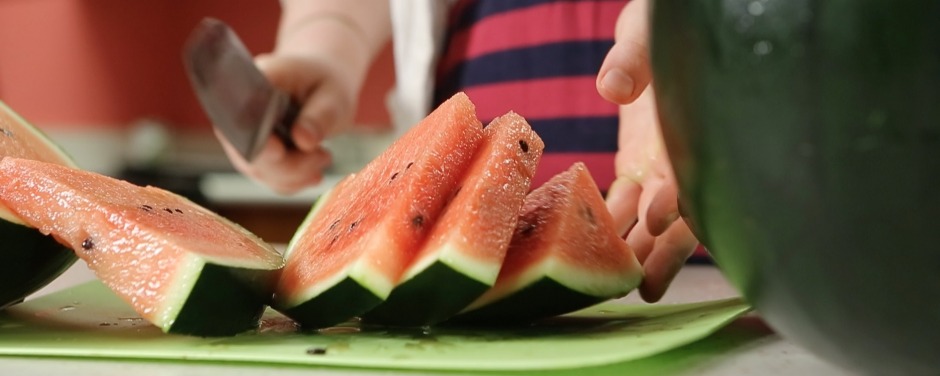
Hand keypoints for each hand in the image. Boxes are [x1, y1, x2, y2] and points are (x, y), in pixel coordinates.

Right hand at [216, 53, 358, 193]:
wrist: (322, 84)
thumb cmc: (326, 83)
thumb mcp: (333, 95)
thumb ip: (320, 115)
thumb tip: (303, 139)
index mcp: (254, 84)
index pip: (241, 116)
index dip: (254, 138)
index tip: (278, 150)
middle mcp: (239, 110)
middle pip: (248, 151)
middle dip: (288, 165)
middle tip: (324, 157)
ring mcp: (243, 135)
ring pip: (258, 170)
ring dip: (294, 175)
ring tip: (323, 157)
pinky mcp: (254, 153)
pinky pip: (268, 177)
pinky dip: (292, 181)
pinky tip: (313, 172)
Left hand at [597, 0, 698, 302]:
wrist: (664, 23)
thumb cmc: (665, 21)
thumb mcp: (650, 29)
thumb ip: (634, 56)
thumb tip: (612, 86)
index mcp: (694, 125)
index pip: (696, 167)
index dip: (682, 193)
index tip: (660, 216)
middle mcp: (682, 152)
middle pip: (681, 210)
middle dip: (665, 248)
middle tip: (646, 286)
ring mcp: (660, 163)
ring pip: (651, 217)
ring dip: (636, 250)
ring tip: (618, 287)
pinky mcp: (636, 163)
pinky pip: (623, 203)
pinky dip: (608, 228)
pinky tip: (588, 257)